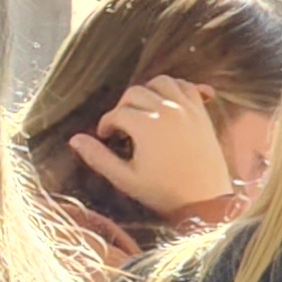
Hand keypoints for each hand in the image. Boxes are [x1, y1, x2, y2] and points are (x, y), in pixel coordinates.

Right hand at [68, 75, 237, 220]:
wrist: (206, 199)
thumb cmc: (163, 192)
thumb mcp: (125, 179)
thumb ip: (98, 157)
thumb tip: (75, 140)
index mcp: (146, 125)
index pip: (116, 113)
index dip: (106, 125)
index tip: (106, 138)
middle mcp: (167, 110)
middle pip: (135, 92)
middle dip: (123, 107)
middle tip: (122, 127)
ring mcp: (187, 108)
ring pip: (161, 82)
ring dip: (147, 91)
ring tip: (143, 109)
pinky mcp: (201, 113)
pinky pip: (187, 87)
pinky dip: (176, 88)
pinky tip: (169, 101)